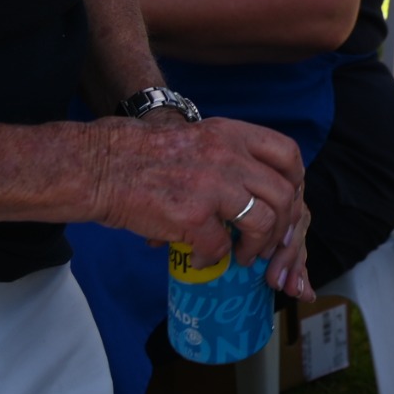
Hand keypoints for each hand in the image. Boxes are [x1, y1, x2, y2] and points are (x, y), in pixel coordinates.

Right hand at [87, 116, 312, 293]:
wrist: (98, 166)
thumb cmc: (139, 154)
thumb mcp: (196, 137)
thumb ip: (227, 155)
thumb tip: (250, 189)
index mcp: (231, 133)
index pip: (287, 154)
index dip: (295, 183)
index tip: (288, 204)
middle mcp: (229, 155)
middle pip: (284, 193)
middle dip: (283, 225)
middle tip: (269, 243)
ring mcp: (213, 185)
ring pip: (263, 221)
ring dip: (258, 246)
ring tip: (243, 257)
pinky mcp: (192, 216)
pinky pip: (220, 247)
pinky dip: (214, 259)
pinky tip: (202, 259)